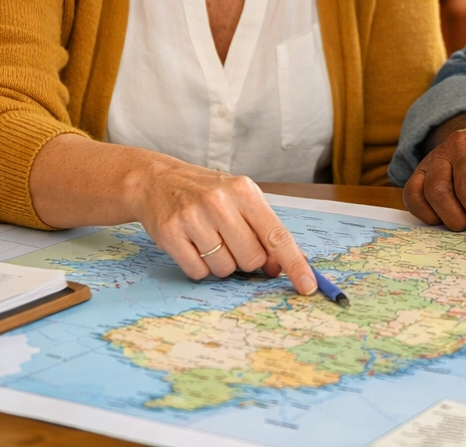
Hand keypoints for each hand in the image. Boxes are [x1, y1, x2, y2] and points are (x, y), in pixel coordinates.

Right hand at [132, 156, 315, 292]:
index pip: (277, 235)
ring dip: (221, 264)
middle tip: (232, 243)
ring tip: (209, 240)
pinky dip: (199, 267)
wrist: (157, 180)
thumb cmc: (207, 193)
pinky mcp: (170, 234)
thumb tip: (282, 266)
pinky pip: (198, 272)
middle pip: (251, 259)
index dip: (294, 264)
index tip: (308, 286)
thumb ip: (264, 230)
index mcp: (244, 191)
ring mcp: (193, 217)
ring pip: (225, 269)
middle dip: (247, 260)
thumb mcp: (240, 199)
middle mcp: (220, 202)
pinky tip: (192, 245)